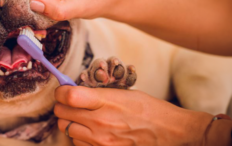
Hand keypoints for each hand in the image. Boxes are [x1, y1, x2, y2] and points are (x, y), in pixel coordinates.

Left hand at [54, 86, 213, 145]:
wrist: (170, 131)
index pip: (68, 96)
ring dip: (70, 122)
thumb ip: (97, 94)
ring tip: (83, 118)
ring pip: (66, 129)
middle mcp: (100, 122)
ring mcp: (101, 141)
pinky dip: (79, 137)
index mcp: (106, 101)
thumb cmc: (149, 108)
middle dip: (62, 106)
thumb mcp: (123, 93)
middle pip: (61, 113)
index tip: (63, 90)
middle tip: (71, 103)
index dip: (61, 91)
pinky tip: (90, 132)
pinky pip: (77, 144)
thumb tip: (73, 91)